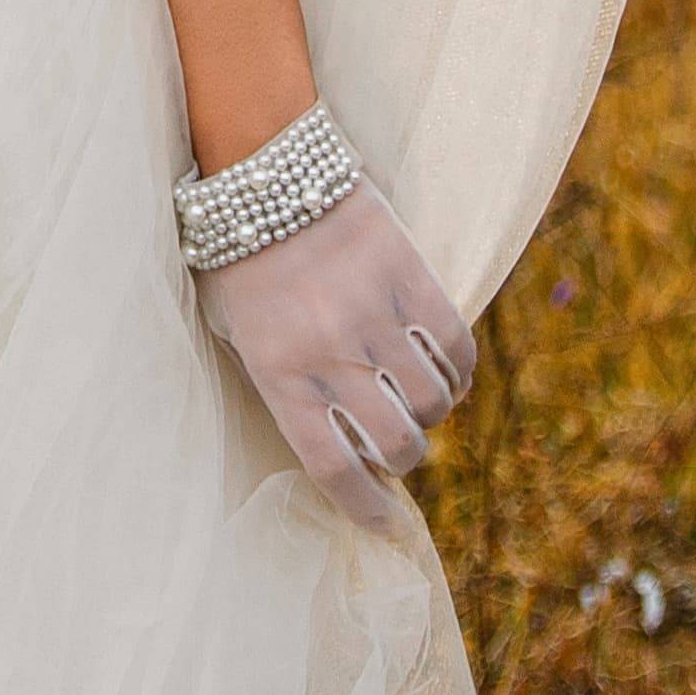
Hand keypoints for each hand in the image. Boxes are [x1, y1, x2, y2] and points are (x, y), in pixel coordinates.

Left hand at [198, 185, 472, 532]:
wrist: (265, 170)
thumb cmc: (239, 259)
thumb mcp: (237, 333)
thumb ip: (280, 387)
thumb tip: (335, 441)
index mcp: (279, 374)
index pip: (334, 469)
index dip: (366, 508)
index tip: (385, 525)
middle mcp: (330, 353)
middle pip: (396, 445)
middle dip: (403, 460)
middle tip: (398, 448)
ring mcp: (374, 315)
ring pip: (432, 401)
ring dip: (431, 414)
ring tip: (418, 401)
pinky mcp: (410, 277)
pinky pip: (455, 345)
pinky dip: (458, 371)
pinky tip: (446, 370)